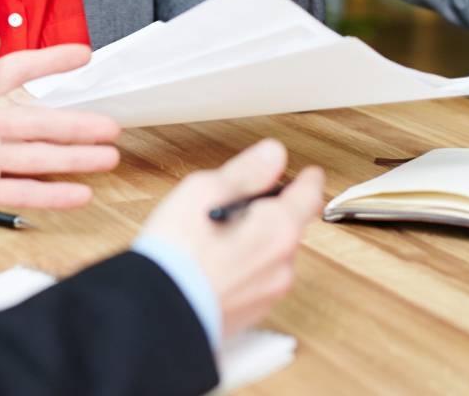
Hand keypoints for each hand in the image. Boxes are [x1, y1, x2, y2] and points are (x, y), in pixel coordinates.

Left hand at [0, 33, 120, 233]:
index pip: (19, 72)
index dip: (52, 62)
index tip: (86, 55)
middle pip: (41, 122)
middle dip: (78, 124)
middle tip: (113, 126)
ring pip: (39, 157)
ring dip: (74, 158)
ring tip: (108, 158)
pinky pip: (21, 191)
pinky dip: (52, 194)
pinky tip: (80, 195)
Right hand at [139, 139, 324, 339]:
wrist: (159, 314)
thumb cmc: (178, 253)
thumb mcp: (206, 190)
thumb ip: (247, 171)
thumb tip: (273, 155)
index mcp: (279, 229)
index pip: (309, 196)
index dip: (307, 179)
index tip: (308, 174)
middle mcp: (282, 264)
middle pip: (288, 226)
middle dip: (271, 212)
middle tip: (239, 202)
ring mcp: (268, 293)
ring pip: (271, 254)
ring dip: (255, 240)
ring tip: (216, 236)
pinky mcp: (250, 313)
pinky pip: (256, 279)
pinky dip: (243, 266)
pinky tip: (213, 263)